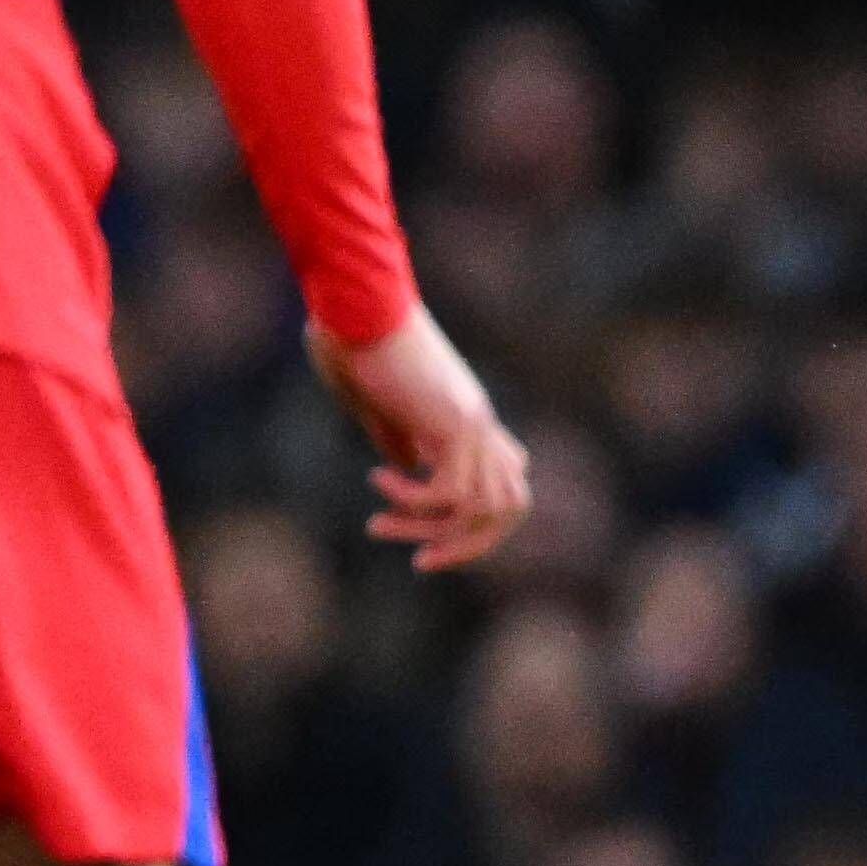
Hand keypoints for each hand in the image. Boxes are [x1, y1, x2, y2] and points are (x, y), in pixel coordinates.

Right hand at [307, 302, 531, 572]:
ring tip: (378, 524)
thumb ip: (394, 434)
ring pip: (484, 507)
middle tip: (421, 562)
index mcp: (463, 414)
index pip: (507, 479)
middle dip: (469, 544)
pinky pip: (450, 491)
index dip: (477, 520)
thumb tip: (407, 469)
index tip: (426, 538)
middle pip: (512, 506)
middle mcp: (479, 422)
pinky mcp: (453, 422)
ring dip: (430, 530)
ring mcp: (472, 421)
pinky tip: (378, 483)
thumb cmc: (354, 339)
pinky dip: (413, 501)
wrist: (357, 303)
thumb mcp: (374, 399)